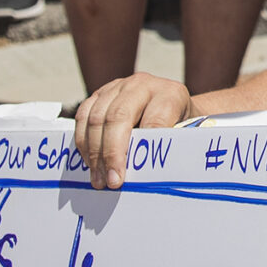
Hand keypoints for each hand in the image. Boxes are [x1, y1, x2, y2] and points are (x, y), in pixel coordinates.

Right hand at [73, 75, 193, 189]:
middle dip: (111, 153)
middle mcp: (142, 85)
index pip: (153, 121)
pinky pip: (83, 116)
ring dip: (94, 153)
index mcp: (170, 94)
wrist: (170, 102)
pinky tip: (90, 162)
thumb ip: (166, 147)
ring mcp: (119, 86)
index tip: (129, 175)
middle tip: (111, 181)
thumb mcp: (183, 134)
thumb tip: (146, 174)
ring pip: (96, 117)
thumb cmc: (178, 124)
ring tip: (98, 179)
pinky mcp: (101, 92)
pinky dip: (83, 142)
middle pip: (118, 117)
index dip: (139, 150)